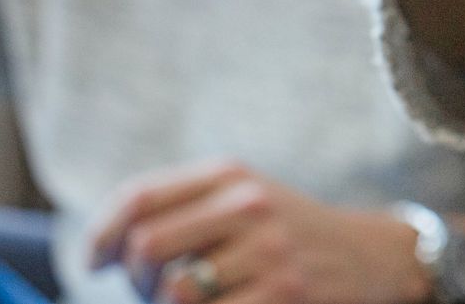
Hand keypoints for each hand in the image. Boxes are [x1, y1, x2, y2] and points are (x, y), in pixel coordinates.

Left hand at [89, 160, 429, 303]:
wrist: (368, 256)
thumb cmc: (287, 234)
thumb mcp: (242, 200)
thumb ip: (182, 208)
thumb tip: (106, 248)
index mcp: (230, 175)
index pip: (140, 198)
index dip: (102, 234)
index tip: (96, 261)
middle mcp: (248, 205)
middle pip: (148, 246)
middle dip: (136, 279)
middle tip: (149, 292)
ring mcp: (267, 252)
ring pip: (174, 291)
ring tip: (191, 303)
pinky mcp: (282, 294)